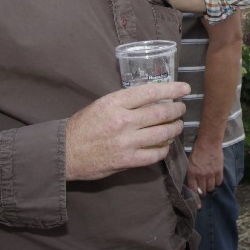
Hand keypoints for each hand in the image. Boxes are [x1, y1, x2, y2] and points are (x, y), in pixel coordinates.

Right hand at [64, 82, 188, 180]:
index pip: (150, 92)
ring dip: (175, 128)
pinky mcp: (127, 160)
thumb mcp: (101, 105)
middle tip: (181, 108)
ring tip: (178, 125)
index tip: (184, 88)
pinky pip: (154, 154)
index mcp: (115, 103)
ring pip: (162, 133)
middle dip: (177, 110)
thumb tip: (150, 99)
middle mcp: (123, 121)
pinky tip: (165, 145)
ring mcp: (126, 142)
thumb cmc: (83, 126)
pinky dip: (164, 149)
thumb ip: (125, 102)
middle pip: (161, 113)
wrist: (65, 152)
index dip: (172, 89)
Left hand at [185, 139, 224, 197]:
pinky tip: (216, 178)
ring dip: (210, 187)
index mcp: (191, 173)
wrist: (208, 142)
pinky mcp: (219, 171)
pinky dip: (217, 182)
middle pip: (203, 191)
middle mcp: (200, 175)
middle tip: (204, 190)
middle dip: (203, 192)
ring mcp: (210, 174)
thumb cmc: (197, 150)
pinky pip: (219, 182)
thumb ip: (192, 174)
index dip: (196, 198)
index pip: (193, 190)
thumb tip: (195, 185)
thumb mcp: (190, 162)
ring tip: (210, 182)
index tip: (198, 204)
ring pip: (211, 188)